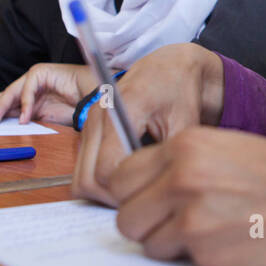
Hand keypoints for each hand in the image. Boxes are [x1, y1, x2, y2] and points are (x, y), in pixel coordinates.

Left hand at [0, 63, 95, 125]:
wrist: (93, 101)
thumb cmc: (74, 109)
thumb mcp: (42, 117)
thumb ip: (25, 116)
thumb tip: (3, 121)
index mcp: (32, 96)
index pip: (8, 101)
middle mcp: (31, 85)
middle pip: (6, 95)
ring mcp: (36, 77)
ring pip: (12, 91)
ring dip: (2, 106)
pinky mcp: (42, 72)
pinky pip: (28, 89)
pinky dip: (25, 104)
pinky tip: (24, 118)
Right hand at [74, 43, 224, 205]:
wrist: (169, 67)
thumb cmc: (180, 91)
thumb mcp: (185, 125)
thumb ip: (169, 158)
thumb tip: (156, 192)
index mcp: (120, 111)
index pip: (105, 172)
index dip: (125, 192)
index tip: (147, 194)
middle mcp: (96, 117)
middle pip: (85, 180)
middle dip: (111, 197)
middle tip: (141, 197)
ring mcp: (89, 124)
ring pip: (80, 178)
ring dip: (103, 190)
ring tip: (136, 187)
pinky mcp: (89, 130)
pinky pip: (84, 168)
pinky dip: (100, 180)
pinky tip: (129, 176)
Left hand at [102, 128, 265, 265]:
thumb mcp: (232, 149)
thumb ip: (187, 163)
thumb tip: (151, 186)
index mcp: (187, 146)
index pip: (121, 174)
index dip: (134, 192)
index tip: (151, 199)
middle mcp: (181, 177)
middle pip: (124, 213)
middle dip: (145, 222)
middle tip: (175, 223)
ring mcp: (191, 216)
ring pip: (144, 242)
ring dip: (167, 244)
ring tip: (206, 233)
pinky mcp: (205, 251)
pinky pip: (175, 261)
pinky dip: (194, 259)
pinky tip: (227, 244)